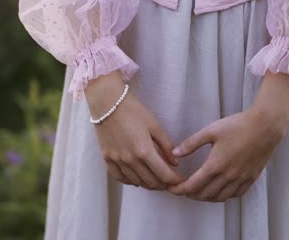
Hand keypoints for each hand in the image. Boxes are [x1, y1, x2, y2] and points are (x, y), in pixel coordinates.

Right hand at [85, 71, 184, 189]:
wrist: (107, 103)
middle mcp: (130, 160)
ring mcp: (117, 160)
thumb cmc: (133, 110)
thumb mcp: (154, 126)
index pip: (164, 175)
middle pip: (151, 182)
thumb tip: (175, 163)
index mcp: (144, 151)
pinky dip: (132, 181)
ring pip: (137, 182)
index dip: (175, 181)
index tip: (181, 180)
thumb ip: (166, 146)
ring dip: (149, 184)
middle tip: (171, 181)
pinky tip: (138, 178)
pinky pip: (120, 178)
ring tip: (157, 180)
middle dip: (164, 184)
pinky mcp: (107, 159)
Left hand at [167, 71, 288, 201]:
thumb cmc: (237, 125)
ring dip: (206, 197)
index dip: (179, 190)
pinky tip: (219, 190)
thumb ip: (191, 144)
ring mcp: (241, 178)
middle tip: (182, 189)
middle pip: (204, 195)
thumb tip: (174, 153)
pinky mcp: (251, 177)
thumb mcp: (210, 131)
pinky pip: (236, 194)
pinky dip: (224, 196)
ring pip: (220, 197)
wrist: (265, 125)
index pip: (192, 186)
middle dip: (190, 194)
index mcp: (215, 165)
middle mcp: (228, 176)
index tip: (171, 189)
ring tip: (198, 191)